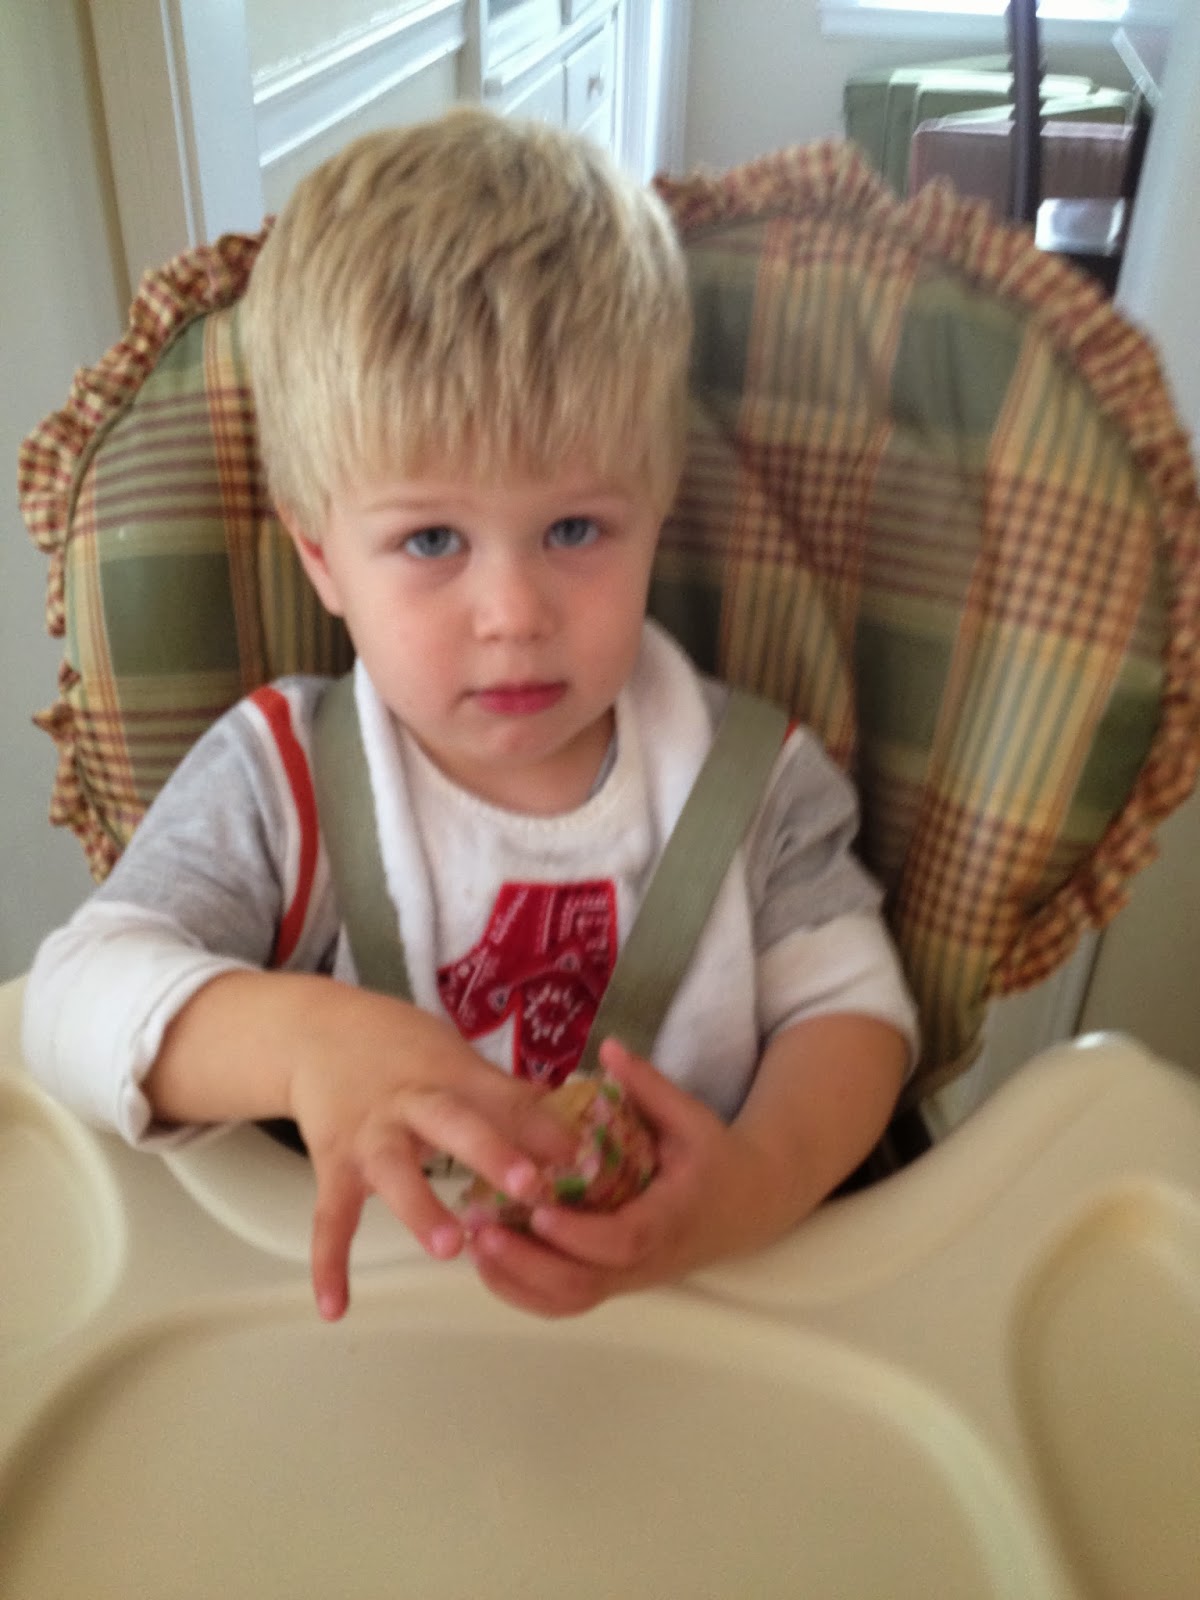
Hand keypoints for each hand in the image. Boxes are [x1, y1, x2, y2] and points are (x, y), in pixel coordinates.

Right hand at [149, 971, 575, 1320]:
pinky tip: (335, 1308)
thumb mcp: (454, 1057)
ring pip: (393, 1171)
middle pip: (452, 1123)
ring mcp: (369, 1135)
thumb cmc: (402, 1049)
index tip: (583, 1155)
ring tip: (449, 1248)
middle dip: (491, 1152)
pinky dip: (329, 1263)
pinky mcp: (333, 1165)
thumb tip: (576, 1130)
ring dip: (421, 1208)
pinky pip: (331, 1218)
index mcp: (452, 1075)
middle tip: (530, 1187)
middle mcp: (412, 1102)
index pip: (505, 1098)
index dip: (544, 1125)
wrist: (316, 1032)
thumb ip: (507, 1097)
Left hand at [466, 1038, 766, 1316]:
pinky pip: (566, 1303)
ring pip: (570, 1300)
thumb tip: (607, 1047)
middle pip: (585, 1284)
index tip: (538, 1209)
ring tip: (475, 1242)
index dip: (579, 1233)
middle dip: (528, 1262)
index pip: (623, 1239)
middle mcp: (647, 1259)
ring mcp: (629, 1278)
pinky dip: (524, 1292)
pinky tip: (489, 1263)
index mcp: (671, 1216)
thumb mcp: (691, 1117)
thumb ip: (649, 1086)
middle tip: (482, 1228)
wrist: (748, 1206)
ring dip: (518, 1280)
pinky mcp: (614, 1282)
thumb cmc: (714, 1157)